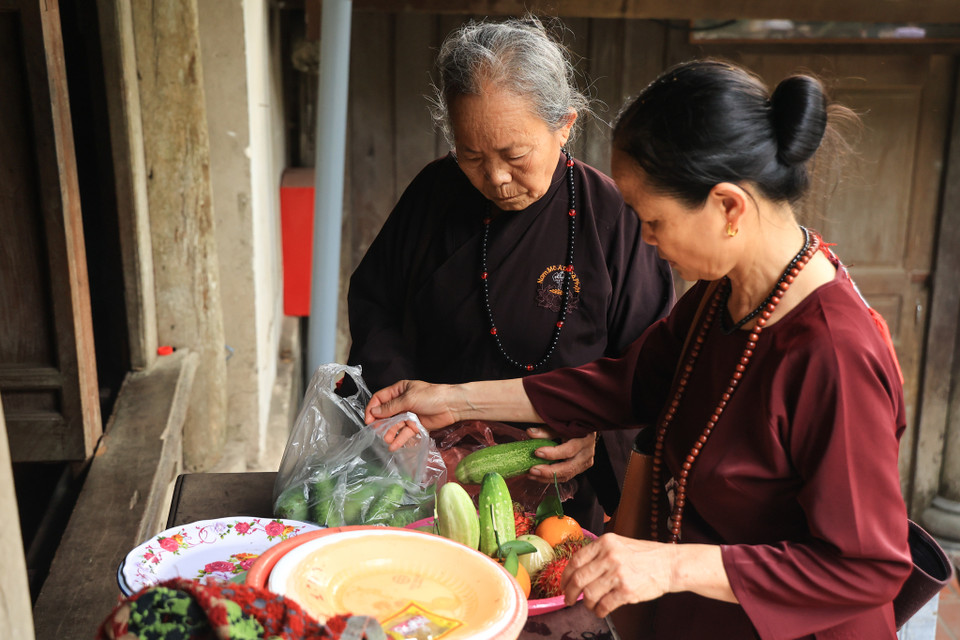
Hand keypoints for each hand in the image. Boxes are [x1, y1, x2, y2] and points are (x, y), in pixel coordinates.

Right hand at [366, 380, 458, 450]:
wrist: (452, 406)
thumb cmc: (431, 396)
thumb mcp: (408, 399)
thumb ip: (391, 407)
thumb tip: (374, 412)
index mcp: (399, 391)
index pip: (380, 399)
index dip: (372, 409)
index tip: (368, 420)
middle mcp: (402, 403)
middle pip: (386, 414)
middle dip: (380, 423)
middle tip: (377, 432)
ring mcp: (409, 415)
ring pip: (395, 425)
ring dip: (390, 432)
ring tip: (387, 440)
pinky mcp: (416, 425)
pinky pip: (405, 433)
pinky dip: (400, 439)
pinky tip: (394, 446)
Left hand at [525, 427, 595, 482]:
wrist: (585, 431)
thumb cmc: (572, 425)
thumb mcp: (561, 425)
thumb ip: (547, 430)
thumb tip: (530, 433)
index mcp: (585, 439)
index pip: (569, 450)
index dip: (553, 453)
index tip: (537, 452)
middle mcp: (587, 453)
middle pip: (568, 467)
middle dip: (549, 471)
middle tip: (532, 470)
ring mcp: (585, 463)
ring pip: (566, 475)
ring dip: (547, 477)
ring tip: (532, 474)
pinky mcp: (580, 469)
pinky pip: (565, 477)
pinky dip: (551, 478)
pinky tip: (538, 476)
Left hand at [560, 533, 674, 617]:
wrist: (669, 564)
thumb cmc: (645, 555)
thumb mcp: (619, 544)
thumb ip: (600, 554)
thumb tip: (578, 570)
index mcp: (605, 542)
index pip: (576, 560)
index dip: (565, 575)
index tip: (563, 583)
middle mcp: (610, 556)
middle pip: (579, 578)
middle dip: (569, 592)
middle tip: (568, 599)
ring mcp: (618, 574)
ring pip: (589, 594)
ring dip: (586, 603)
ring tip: (590, 605)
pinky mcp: (627, 591)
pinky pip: (604, 605)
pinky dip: (599, 611)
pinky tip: (600, 611)